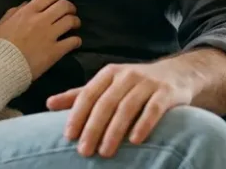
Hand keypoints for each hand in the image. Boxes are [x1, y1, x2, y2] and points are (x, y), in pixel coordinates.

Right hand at [0, 0, 80, 78]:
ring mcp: (49, 35)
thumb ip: (14, 12)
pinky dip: (76, 41)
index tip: (56, 4)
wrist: (1, 67)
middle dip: (70, 8)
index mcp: (27, 12)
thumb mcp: (2, 24)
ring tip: (74, 26)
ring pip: (71, 21)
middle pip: (64, 6)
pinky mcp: (55, 51)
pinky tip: (75, 42)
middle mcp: (41, 20)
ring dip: (75, 22)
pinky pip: (73, 41)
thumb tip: (26, 4)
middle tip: (70, 13)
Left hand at [47, 61, 193, 157]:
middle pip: (106, 103)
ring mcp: (148, 83)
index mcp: (109, 74)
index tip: (68, 136)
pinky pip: (153, 109)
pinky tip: (135, 141)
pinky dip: (143, 124)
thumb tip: (49, 103)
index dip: (77, 114)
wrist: (177, 74)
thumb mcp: (107, 85)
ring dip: (114, 131)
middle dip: (93, 128)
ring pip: (127, 107)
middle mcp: (127, 75)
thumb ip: (80, 95)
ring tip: (105, 152)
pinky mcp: (166, 92)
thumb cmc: (135, 84)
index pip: (88, 94)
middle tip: (85, 151)